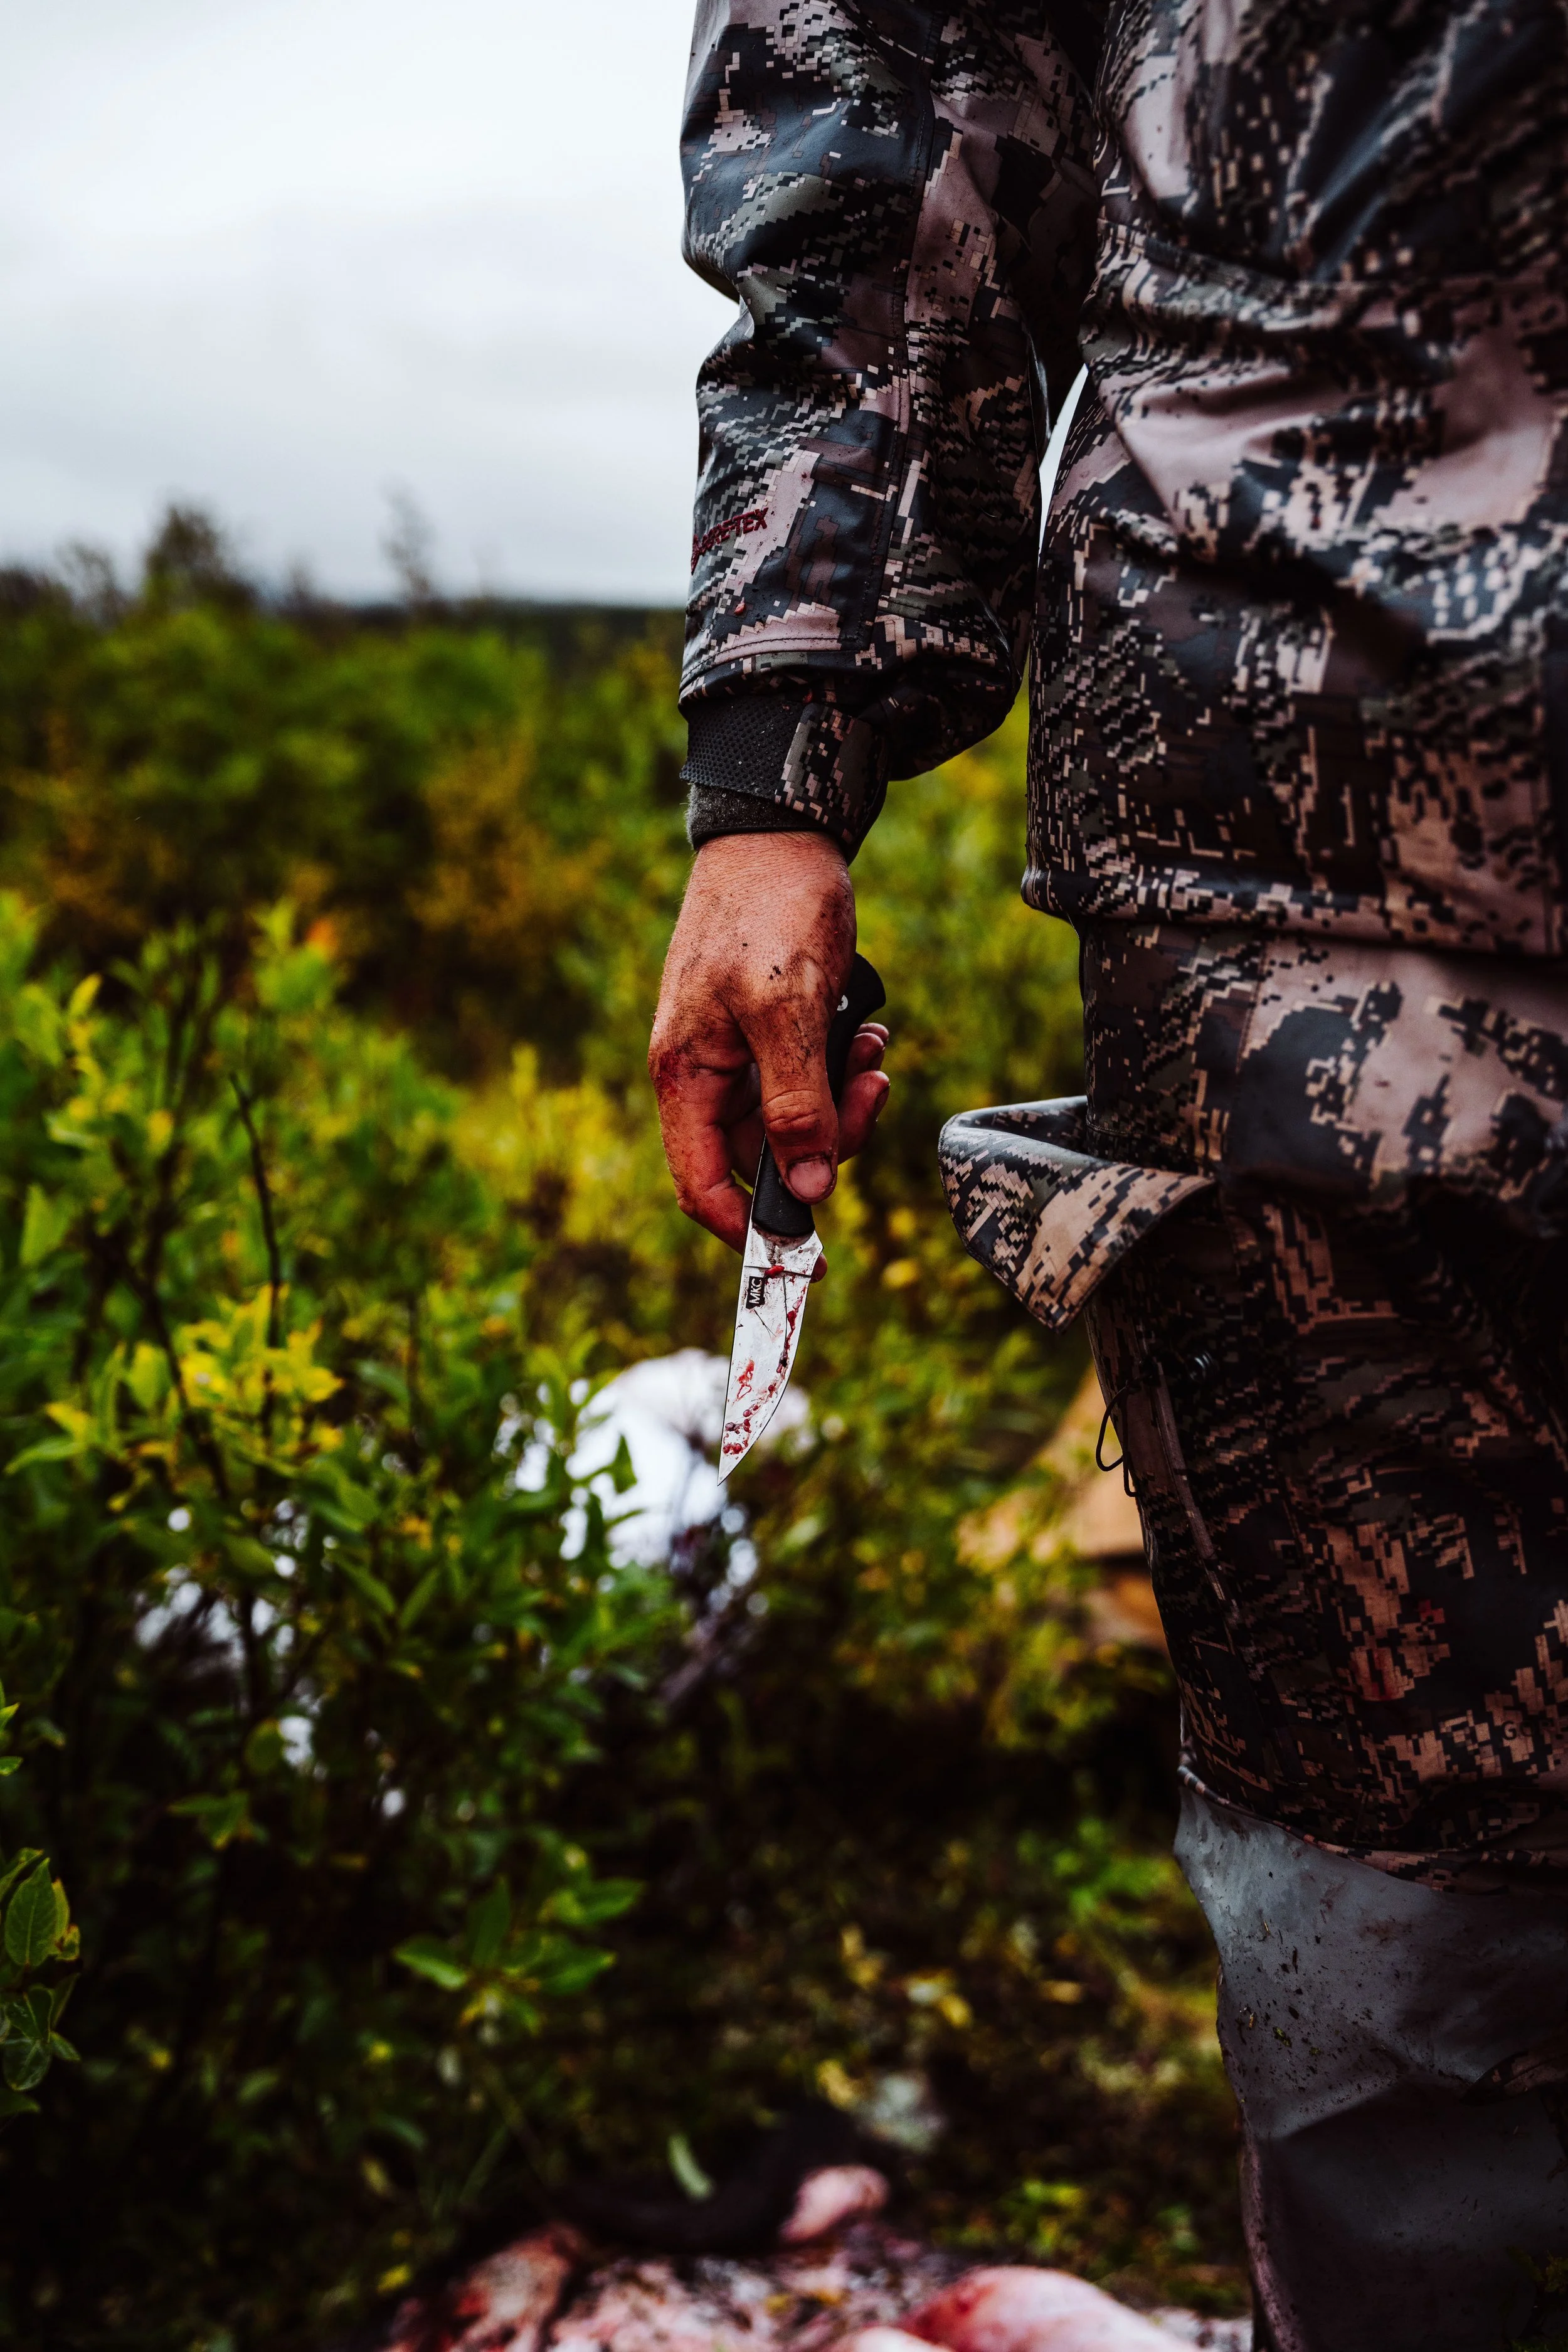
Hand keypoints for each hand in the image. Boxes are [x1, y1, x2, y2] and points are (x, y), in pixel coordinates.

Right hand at [648, 831, 889, 1252]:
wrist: (782, 831)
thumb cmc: (772, 910)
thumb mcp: (788, 1009)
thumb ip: (796, 1103)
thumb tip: (806, 1192)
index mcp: (686, 1076)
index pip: (703, 1187)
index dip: (752, 1231)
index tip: (812, 1257)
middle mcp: (704, 1074)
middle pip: (761, 1159)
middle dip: (824, 1144)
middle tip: (871, 1094)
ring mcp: (736, 1053)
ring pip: (794, 1121)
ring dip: (843, 1102)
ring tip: (872, 1052)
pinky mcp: (768, 1031)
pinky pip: (807, 1080)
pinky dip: (844, 1069)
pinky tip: (868, 1029)